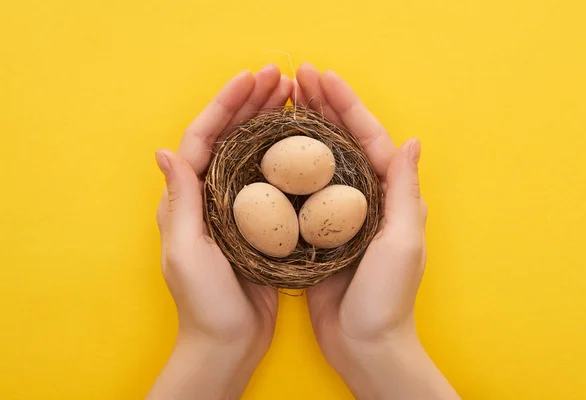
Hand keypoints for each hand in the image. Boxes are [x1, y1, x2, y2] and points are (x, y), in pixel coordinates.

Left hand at [147, 65, 291, 399]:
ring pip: (254, 153)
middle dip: (252, 105)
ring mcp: (239, 208)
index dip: (225, 105)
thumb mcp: (186, 252)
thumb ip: (180, 203)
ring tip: (295, 99)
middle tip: (280, 78)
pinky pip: (274, 180)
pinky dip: (287, 156)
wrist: (228, 344)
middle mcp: (212, 197)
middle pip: (231, 138)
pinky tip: (306, 142)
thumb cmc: (203, 304)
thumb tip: (166, 153)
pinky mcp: (262, 224)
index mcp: (189, 199)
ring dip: (271, 123)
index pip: (204, 138)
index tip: (251, 80)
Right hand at [295, 63, 458, 398]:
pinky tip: (266, 150)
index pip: (367, 137)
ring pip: (316, 161)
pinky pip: (298, 191)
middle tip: (293, 78)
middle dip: (320, 107)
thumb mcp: (402, 242)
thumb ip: (404, 191)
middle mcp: (363, 199)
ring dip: (299, 130)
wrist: (364, 345)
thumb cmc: (388, 298)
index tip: (321, 77)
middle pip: (340, 142)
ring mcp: (336, 214)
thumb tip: (411, 140)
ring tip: (278, 103)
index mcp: (388, 195)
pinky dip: (284, 167)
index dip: (345, 104)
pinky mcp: (313, 233)